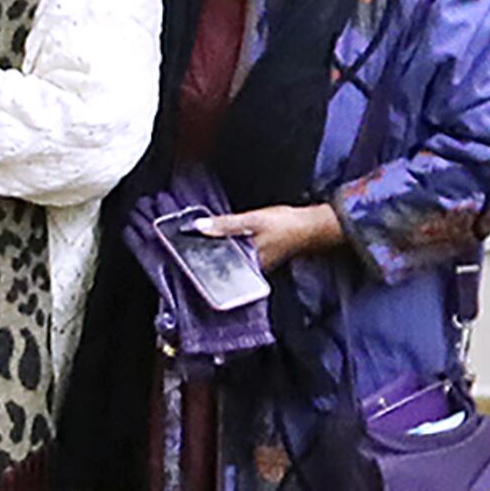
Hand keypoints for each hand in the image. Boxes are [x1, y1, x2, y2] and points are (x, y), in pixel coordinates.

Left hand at [194, 201, 348, 268]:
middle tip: (179, 250)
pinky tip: (217, 241)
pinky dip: (225, 249)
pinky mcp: (257, 256)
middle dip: (200, 259)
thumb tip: (199, 226)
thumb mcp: (253, 221)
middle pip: (217, 266)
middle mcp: (248, 269)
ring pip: (225, 260)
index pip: (213, 268)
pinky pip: (234, 255)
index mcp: (246, 265)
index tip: (176, 255)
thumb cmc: (286, 225)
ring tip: (192, 245)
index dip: (194, 263)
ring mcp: (253, 264)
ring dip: (212, 253)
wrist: (313, 226)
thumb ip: (226, 225)